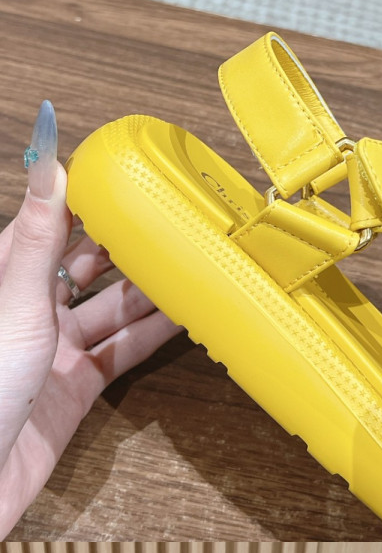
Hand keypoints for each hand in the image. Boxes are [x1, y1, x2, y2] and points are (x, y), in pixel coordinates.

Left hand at [0, 117, 169, 536]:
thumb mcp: (15, 300)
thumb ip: (38, 236)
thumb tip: (50, 163)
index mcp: (5, 277)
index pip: (51, 222)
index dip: (87, 197)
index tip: (127, 173)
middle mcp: (29, 309)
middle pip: (86, 262)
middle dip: (128, 241)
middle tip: (173, 216)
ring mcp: (54, 350)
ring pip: (110, 307)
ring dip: (149, 287)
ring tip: (192, 260)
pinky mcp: (74, 389)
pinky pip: (121, 352)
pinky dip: (152, 334)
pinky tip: (184, 315)